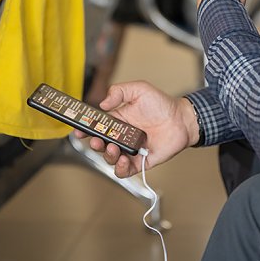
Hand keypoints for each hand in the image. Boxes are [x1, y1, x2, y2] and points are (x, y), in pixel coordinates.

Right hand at [73, 81, 198, 177]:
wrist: (182, 119)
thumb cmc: (162, 104)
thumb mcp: (139, 90)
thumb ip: (119, 91)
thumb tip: (103, 104)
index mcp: (118, 120)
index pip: (97, 126)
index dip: (85, 129)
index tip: (78, 129)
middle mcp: (122, 136)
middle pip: (100, 145)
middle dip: (95, 144)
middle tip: (98, 140)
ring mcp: (130, 150)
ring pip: (110, 158)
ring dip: (107, 155)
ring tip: (114, 148)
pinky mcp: (141, 162)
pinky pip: (125, 171)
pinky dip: (121, 168)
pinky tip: (124, 159)